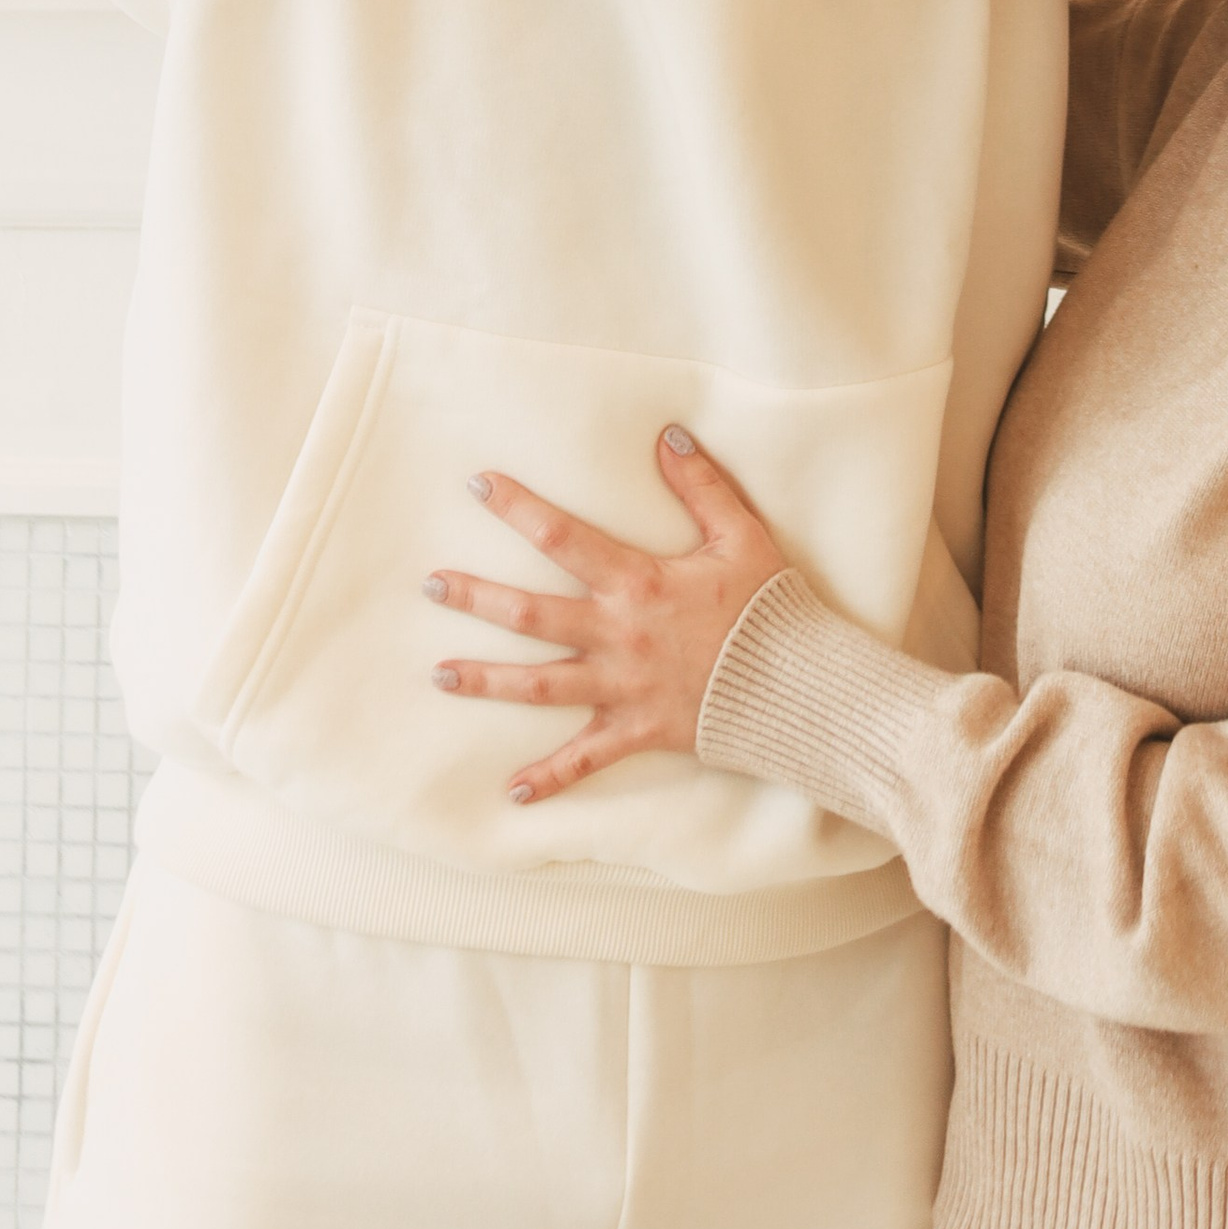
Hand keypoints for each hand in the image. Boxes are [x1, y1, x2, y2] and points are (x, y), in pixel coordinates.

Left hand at [425, 430, 786, 805]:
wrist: (798, 686)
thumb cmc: (769, 606)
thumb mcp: (740, 534)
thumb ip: (701, 485)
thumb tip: (667, 435)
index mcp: (638, 582)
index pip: (563, 536)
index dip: (518, 508)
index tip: (477, 486)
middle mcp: (618, 635)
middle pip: (531, 614)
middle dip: (476, 597)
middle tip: (429, 584)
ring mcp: (622, 688)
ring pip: (539, 686)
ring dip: (486, 680)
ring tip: (438, 675)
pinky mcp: (637, 731)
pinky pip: (586, 760)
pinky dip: (550, 779)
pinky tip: (512, 793)